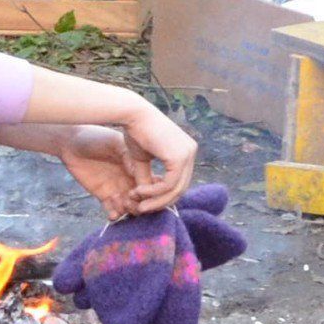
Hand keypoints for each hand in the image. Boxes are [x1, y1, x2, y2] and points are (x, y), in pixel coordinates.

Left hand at [53, 124, 159, 215]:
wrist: (71, 142)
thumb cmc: (96, 138)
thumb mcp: (115, 144)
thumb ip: (129, 159)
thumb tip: (143, 175)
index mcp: (136, 167)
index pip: (151, 183)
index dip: (150, 190)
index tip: (142, 190)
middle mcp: (129, 179)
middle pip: (142, 199)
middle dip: (140, 202)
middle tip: (130, 197)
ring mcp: (117, 188)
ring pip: (129, 207)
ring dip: (128, 209)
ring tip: (120, 201)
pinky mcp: (103, 195)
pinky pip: (112, 210)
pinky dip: (115, 215)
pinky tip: (112, 213)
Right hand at [73, 96, 196, 214]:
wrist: (132, 114)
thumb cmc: (135, 131)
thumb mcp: (142, 159)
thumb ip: (146, 177)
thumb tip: (146, 198)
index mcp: (185, 150)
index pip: (179, 180)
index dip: (163, 195)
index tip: (144, 202)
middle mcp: (190, 151)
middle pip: (181, 188)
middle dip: (161, 202)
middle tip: (142, 210)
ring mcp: (188, 154)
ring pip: (176, 189)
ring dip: (156, 200)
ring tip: (139, 205)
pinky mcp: (180, 157)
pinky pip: (169, 184)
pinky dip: (153, 192)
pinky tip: (139, 192)